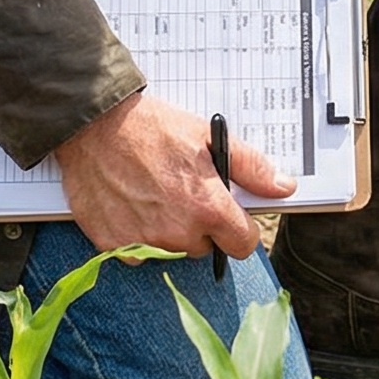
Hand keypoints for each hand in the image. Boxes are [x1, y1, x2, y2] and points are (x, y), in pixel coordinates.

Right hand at [50, 90, 293, 258]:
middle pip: (206, 247)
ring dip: (170, 231)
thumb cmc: (152, 128)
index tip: (228, 214)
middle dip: (201, 226)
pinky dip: (138, 236)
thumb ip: (252, 168)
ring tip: (155, 194)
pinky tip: (132, 205)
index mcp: (208, 208)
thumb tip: (283, 187)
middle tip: (183, 192)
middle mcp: (178, 233)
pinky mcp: (114, 245)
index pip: (243, 245)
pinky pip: (138, 253)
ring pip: (173, 250)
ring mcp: (144, 242)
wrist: (94, 126)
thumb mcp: (209, 137)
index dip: (238, 228)